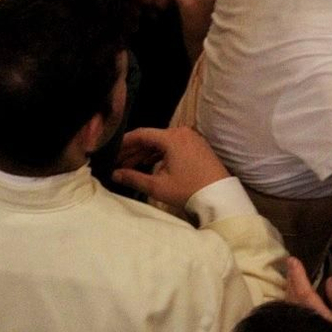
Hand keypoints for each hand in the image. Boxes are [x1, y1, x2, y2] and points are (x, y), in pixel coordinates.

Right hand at [112, 126, 229, 207]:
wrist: (221, 198)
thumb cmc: (190, 190)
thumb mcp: (158, 186)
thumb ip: (133, 178)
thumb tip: (114, 174)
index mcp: (172, 138)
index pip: (141, 134)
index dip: (124, 143)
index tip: (111, 150)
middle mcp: (182, 133)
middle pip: (151, 138)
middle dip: (133, 151)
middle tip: (117, 162)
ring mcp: (191, 139)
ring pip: (161, 143)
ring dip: (146, 154)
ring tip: (130, 166)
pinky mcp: (197, 147)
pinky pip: (173, 146)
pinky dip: (160, 154)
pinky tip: (149, 165)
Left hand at [283, 256, 331, 331]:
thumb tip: (329, 280)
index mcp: (319, 318)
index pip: (304, 292)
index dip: (297, 276)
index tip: (292, 260)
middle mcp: (302, 322)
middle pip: (292, 296)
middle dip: (292, 280)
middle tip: (291, 265)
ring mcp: (293, 330)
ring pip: (287, 304)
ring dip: (289, 290)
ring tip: (291, 278)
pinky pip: (286, 314)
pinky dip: (289, 302)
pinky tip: (291, 298)